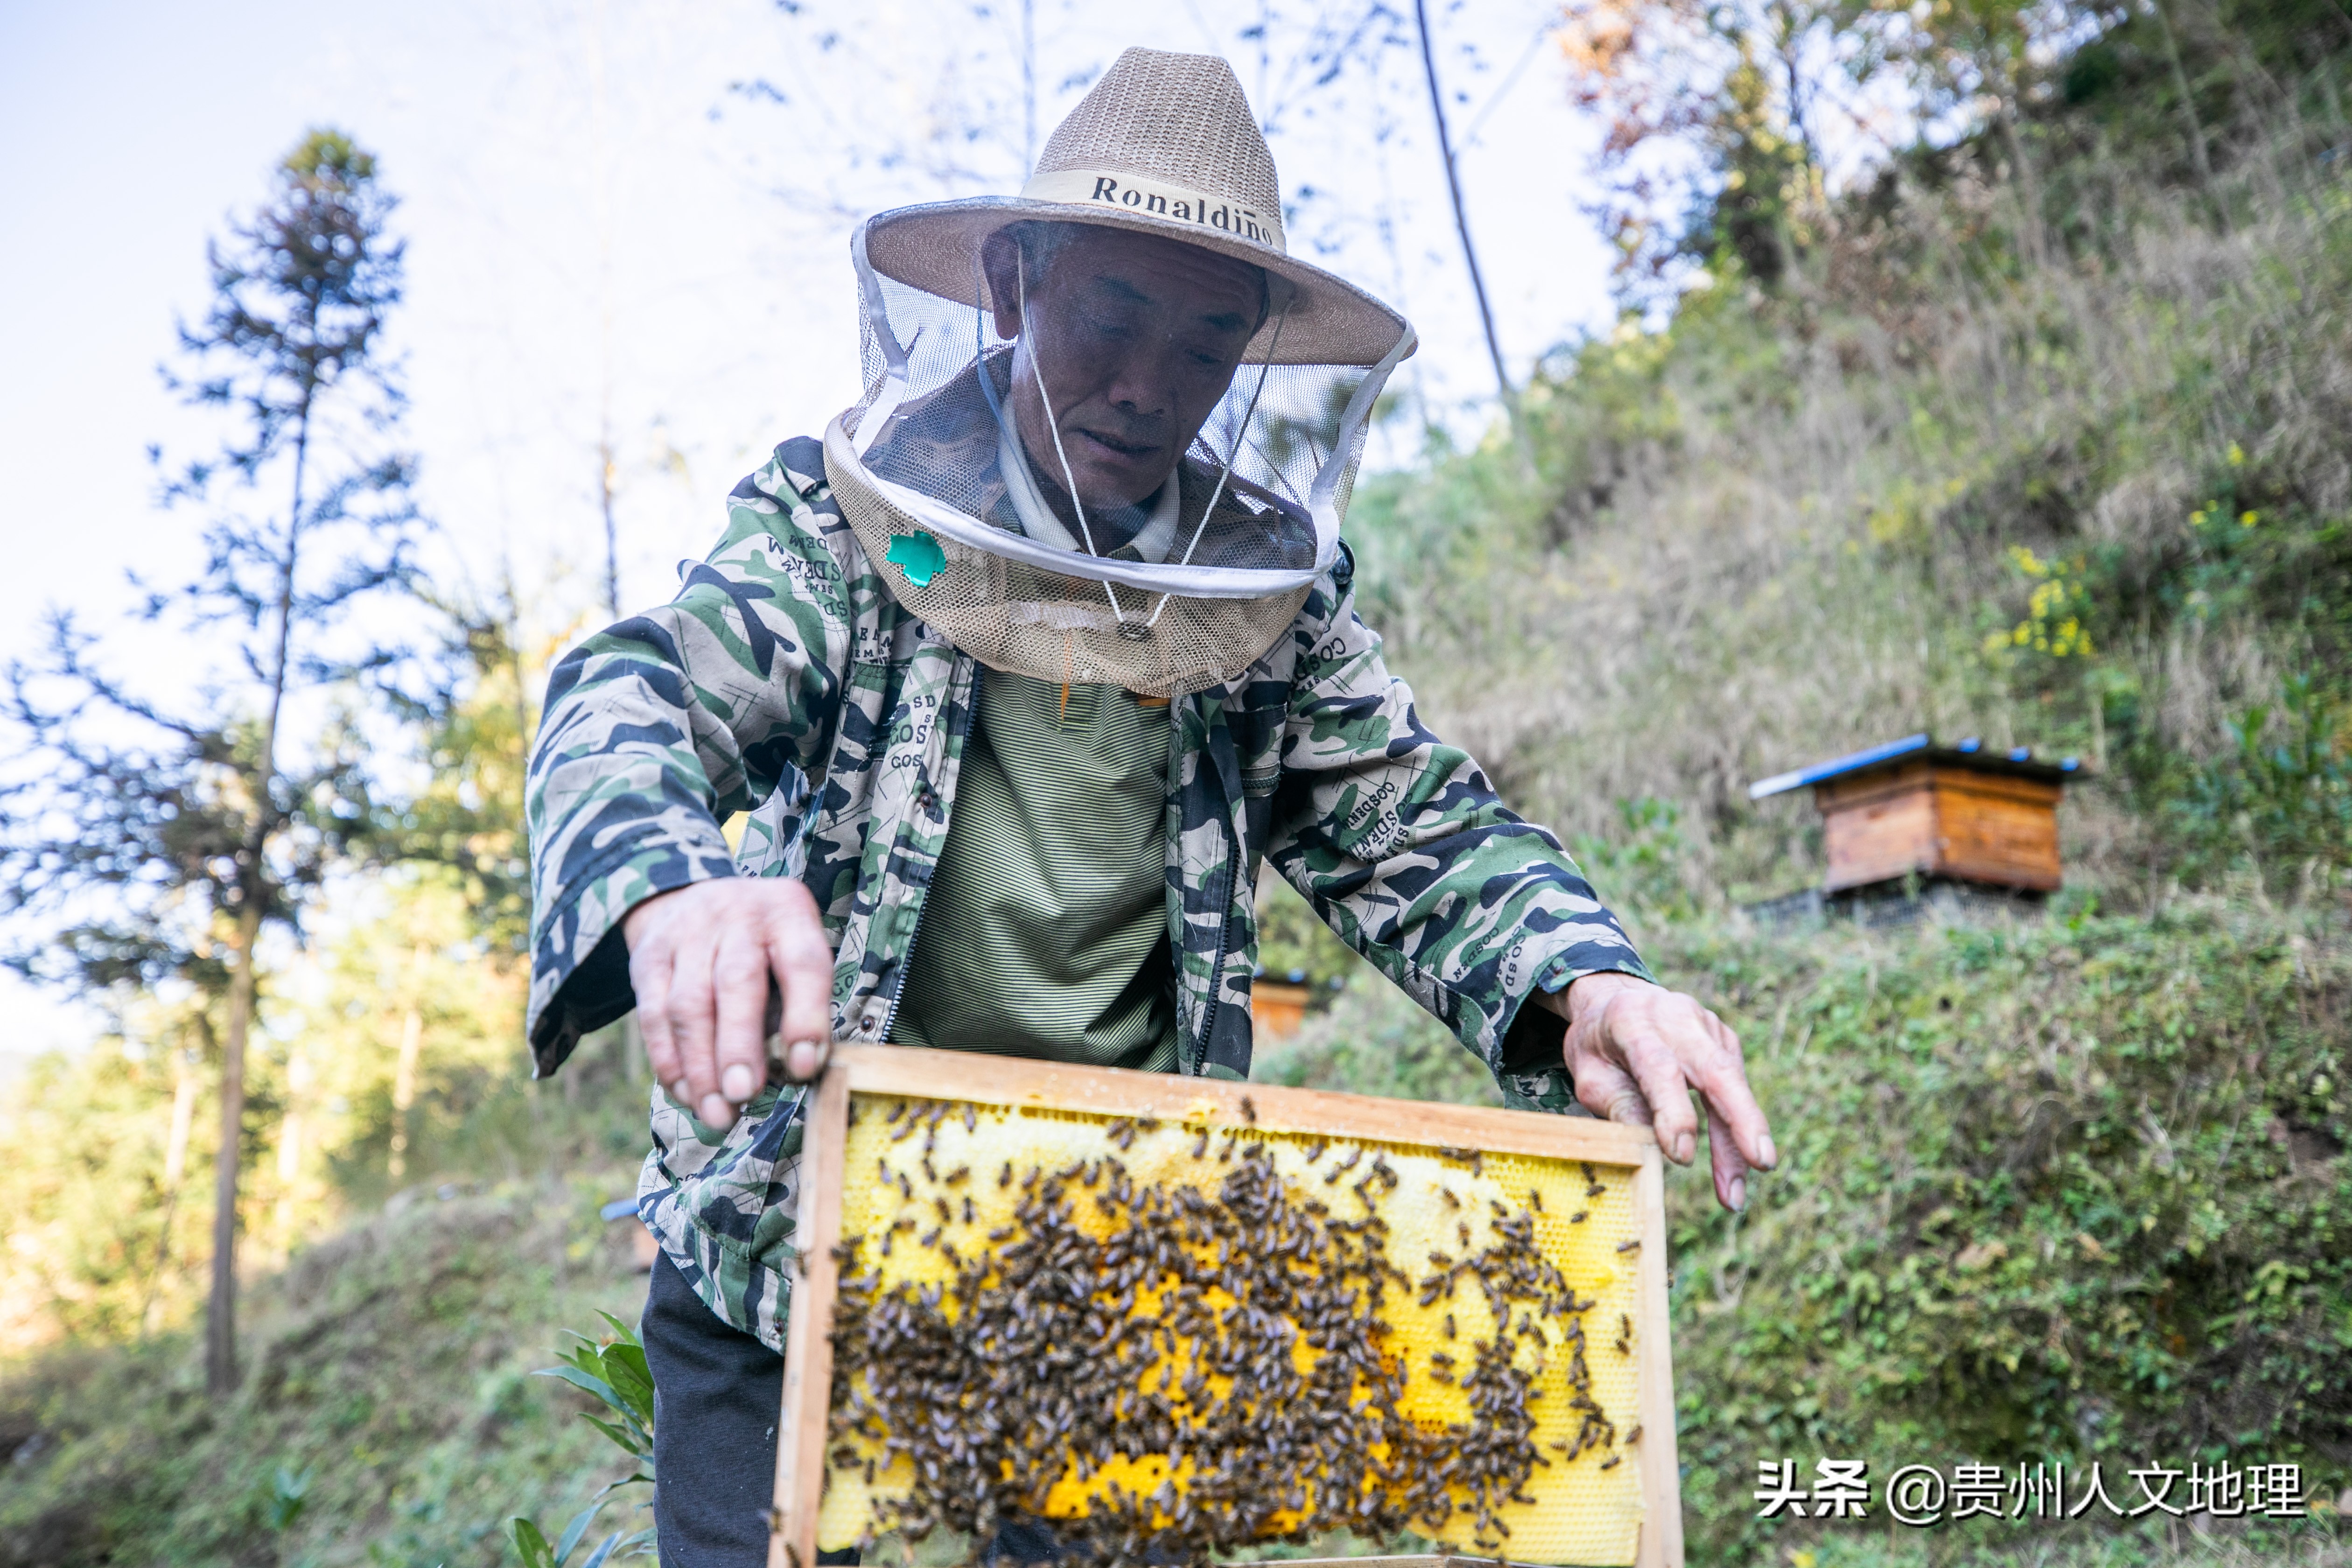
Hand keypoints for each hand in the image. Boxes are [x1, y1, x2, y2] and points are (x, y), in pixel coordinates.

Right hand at [621, 878, 835, 1130]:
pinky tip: (687, 1094)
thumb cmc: (763, 944)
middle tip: (744, 1095)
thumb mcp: (793, 950)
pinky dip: (669, 1061)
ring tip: (717, 1112)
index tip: (804, 1068)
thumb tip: (796, 1071)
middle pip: (737, 983)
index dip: (805, 1018)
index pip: (803, 964)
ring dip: (701, 1067)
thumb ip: (798, 1003)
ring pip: (688, 1004)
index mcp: (788, 913)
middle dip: (740, 1046)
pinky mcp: (648, 958)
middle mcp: (737, 916)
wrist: (695, 898)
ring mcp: (686, 934)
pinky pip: (653, 1015)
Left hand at [1543, 972, 1776, 1210]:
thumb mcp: (1588, 1073)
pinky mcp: (1724, 1040)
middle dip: (1741, 1118)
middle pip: (1716, 1068)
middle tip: (1761, 1162)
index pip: (1659, 1067)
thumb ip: (1617, 1104)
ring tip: (1734, 1196)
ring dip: (1739, 1142)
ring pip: (1732, 1085)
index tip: (1682, 1156)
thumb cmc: (1598, 1044)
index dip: (1673, 1111)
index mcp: (1632, 1022)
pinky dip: (1738, 1130)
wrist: (1615, 999)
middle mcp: (1677, 1017)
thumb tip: (1653, 1148)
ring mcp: (1707, 1026)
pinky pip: (1736, 1088)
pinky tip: (1736, 1165)